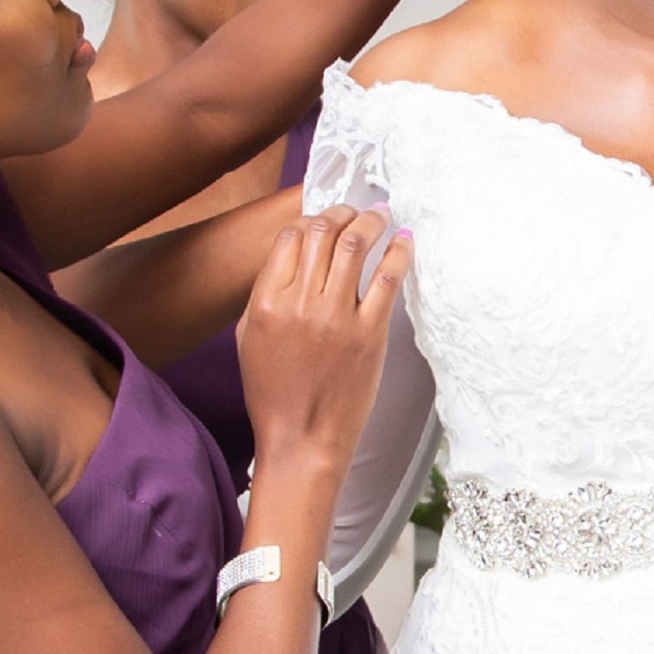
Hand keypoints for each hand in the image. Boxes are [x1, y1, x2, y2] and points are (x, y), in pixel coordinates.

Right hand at [233, 203, 407, 476]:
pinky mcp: (370, 334)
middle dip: (340, 213)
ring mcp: (337, 318)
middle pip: (322, 232)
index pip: (289, 238)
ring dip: (370, 221)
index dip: (309, 220)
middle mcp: (299, 303)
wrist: (302, 441)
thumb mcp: (249, 340)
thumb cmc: (273, 395)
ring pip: (355, 245)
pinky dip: (398, 251)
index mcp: (266, 303)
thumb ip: (265, 295)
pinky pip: (388, 279)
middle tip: (354, 211)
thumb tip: (290, 256)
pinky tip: (403, 239)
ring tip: (379, 214)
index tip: (323, 220)